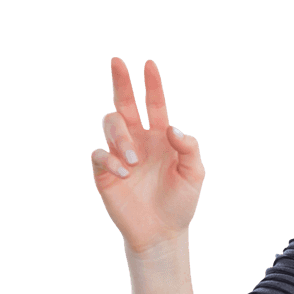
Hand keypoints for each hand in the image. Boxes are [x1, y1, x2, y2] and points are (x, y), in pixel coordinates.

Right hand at [90, 57, 205, 254]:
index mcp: (160, 138)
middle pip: (124, 104)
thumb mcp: (194, 174)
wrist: (162, 232)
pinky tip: (125, 173)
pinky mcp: (104, 172)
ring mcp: (120, 155)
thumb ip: (189, 148)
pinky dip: (111, 159)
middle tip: (117, 61)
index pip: (155, 105)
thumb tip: (172, 127)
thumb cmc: (180, 202)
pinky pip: (99, 154)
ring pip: (110, 124)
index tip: (149, 64)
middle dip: (120, 82)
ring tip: (134, 161)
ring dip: (121, 137)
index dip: (152, 85)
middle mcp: (138, 141)